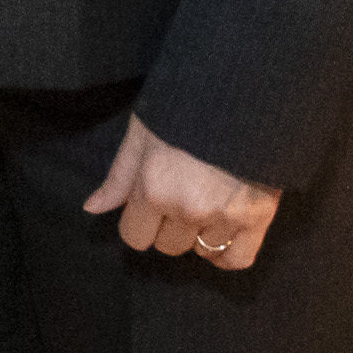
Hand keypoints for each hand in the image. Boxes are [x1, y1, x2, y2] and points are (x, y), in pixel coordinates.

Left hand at [86, 113, 283, 270]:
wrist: (243, 93)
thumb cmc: (183, 108)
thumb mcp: (141, 134)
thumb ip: (119, 177)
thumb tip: (92, 208)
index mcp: (153, 189)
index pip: (134, 237)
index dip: (139, 222)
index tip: (150, 204)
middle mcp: (187, 209)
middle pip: (168, 246)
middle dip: (169, 226)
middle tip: (181, 195)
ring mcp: (225, 216)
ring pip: (201, 250)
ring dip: (199, 234)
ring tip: (207, 202)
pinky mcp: (259, 217)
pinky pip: (237, 259)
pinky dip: (227, 254)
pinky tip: (223, 236)